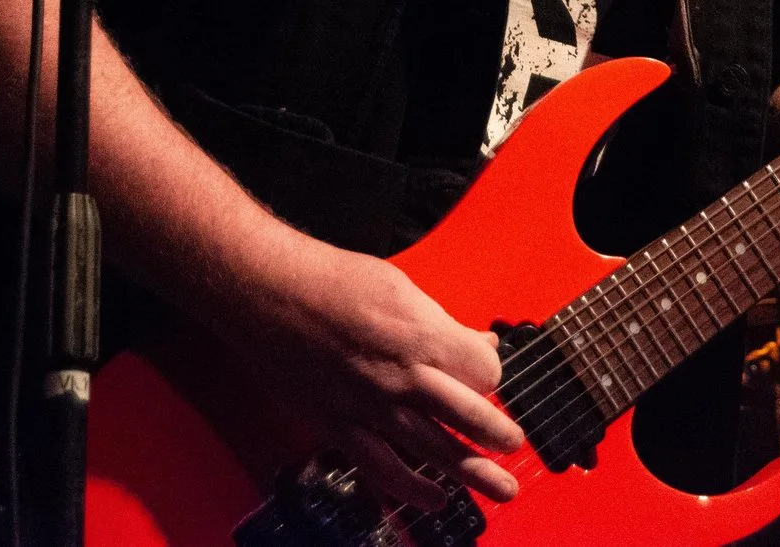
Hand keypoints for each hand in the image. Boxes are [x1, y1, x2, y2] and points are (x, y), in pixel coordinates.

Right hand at [218, 230, 526, 509]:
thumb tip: (477, 340)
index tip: (487, 375)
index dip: (491, 374)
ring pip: (433, 451)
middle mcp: (400, 376)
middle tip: (514, 445)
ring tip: (501, 490)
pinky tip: (435, 500)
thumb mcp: (400, 286)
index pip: (482, 370)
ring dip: (472, 473)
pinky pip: (382, 469)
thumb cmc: (330, 280)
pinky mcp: (339, 426)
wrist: (266, 294)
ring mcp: (369, 406)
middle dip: (498, 435)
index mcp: (421, 335)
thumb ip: (442, 321)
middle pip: (469, 416)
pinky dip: (411, 490)